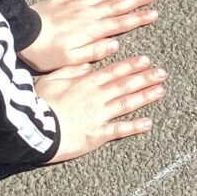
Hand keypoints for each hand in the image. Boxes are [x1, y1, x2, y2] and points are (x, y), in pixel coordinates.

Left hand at [20, 0, 157, 72]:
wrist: (20, 35)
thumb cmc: (44, 52)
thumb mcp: (71, 59)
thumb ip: (94, 51)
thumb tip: (116, 44)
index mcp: (91, 30)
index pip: (120, 23)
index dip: (139, 18)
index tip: (154, 14)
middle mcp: (87, 14)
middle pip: (116, 5)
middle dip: (136, 0)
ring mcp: (74, 4)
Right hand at [39, 55, 166, 163]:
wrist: (34, 130)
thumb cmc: (38, 103)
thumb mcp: (51, 80)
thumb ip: (70, 70)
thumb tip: (87, 65)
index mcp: (85, 83)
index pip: (113, 71)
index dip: (131, 65)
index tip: (146, 60)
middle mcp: (96, 97)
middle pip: (125, 85)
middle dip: (145, 78)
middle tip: (162, 73)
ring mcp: (99, 116)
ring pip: (127, 104)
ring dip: (145, 97)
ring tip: (161, 90)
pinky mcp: (97, 135)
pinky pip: (120, 130)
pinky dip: (135, 126)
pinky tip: (149, 123)